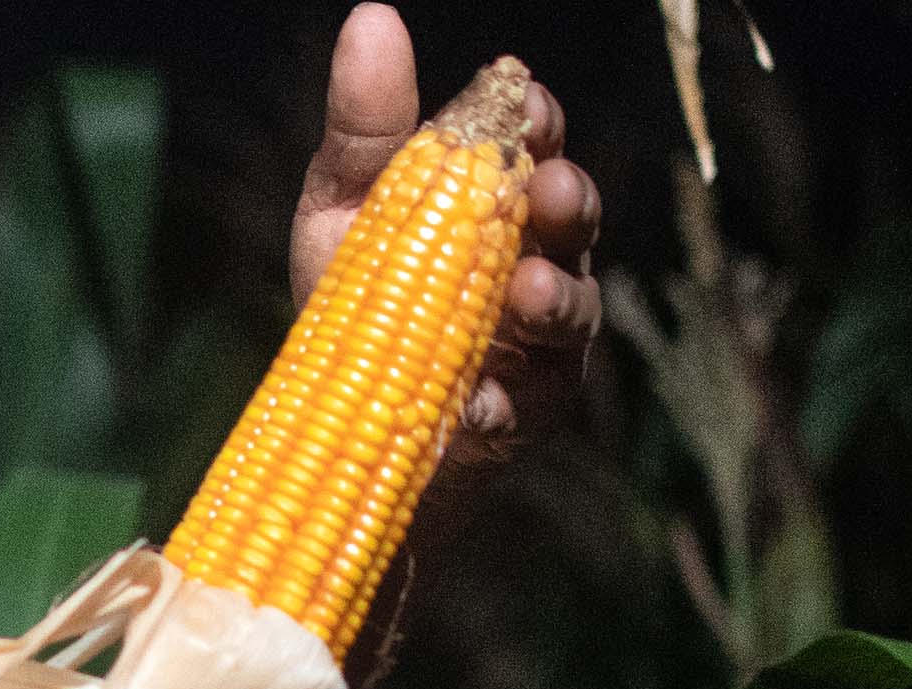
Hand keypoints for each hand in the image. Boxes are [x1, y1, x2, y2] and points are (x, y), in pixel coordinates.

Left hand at [292, 4, 602, 455]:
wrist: (335, 425)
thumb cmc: (351, 303)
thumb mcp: (343, 208)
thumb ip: (366, 127)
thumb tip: (371, 16)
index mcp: (496, 200)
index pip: (538, 143)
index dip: (538, 122)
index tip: (525, 108)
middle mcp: (536, 259)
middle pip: (576, 218)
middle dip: (568, 201)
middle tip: (546, 192)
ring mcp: (541, 340)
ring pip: (572, 309)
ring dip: (554, 298)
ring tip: (526, 293)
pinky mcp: (529, 413)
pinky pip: (525, 406)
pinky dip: (501, 403)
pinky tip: (475, 404)